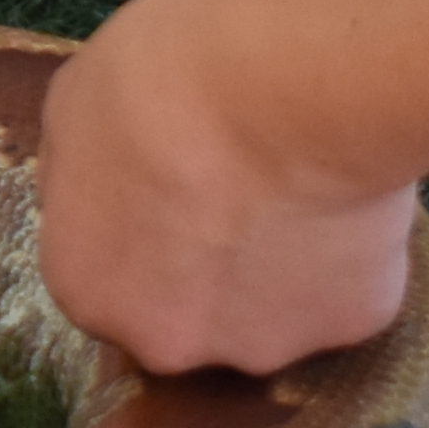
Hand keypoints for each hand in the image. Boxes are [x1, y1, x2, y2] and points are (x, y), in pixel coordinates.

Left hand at [30, 0, 428, 381]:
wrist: (287, 90)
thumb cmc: (166, 84)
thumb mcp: (76, 105)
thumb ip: (82, 176)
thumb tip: (103, 190)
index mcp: (89, 293)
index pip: (107, 280)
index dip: (142, 228)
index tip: (173, 183)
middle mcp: (168, 343)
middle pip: (186, 312)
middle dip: (209, 263)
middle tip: (238, 187)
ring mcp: (265, 343)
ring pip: (273, 310)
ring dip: (281, 264)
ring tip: (299, 182)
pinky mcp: (352, 324)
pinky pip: (348, 289)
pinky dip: (352, 251)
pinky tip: (350, 192)